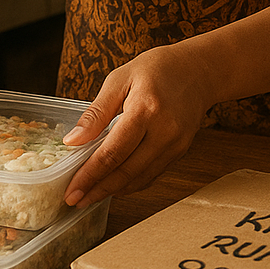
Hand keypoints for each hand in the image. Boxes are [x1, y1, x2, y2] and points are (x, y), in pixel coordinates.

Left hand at [61, 43, 217, 207]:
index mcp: (145, 109)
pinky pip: (152, 174)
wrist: (198, 70)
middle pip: (126, 171)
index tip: (71, 191)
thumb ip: (96, 113)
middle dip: (98, 190)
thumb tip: (72, 141)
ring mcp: (175, 144)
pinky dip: (131, 183)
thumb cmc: (157, 68)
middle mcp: (164, 131)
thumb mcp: (120, 79)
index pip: (112, 152)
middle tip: (74, 200)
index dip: (89, 175)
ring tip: (90, 195)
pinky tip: (115, 184)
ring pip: (140, 178)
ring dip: (113, 190)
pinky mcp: (180, 151)